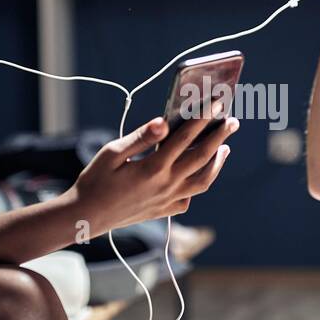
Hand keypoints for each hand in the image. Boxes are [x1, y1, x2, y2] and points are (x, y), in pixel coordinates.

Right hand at [70, 101, 237, 235]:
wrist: (86, 216)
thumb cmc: (95, 180)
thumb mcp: (112, 153)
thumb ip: (141, 137)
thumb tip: (163, 121)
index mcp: (153, 168)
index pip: (185, 138)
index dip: (203, 118)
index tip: (218, 103)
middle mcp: (166, 185)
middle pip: (202, 157)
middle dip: (220, 136)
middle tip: (233, 121)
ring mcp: (168, 200)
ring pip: (203, 181)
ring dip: (217, 163)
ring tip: (224, 148)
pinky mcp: (164, 211)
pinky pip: (189, 198)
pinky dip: (198, 185)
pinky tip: (198, 175)